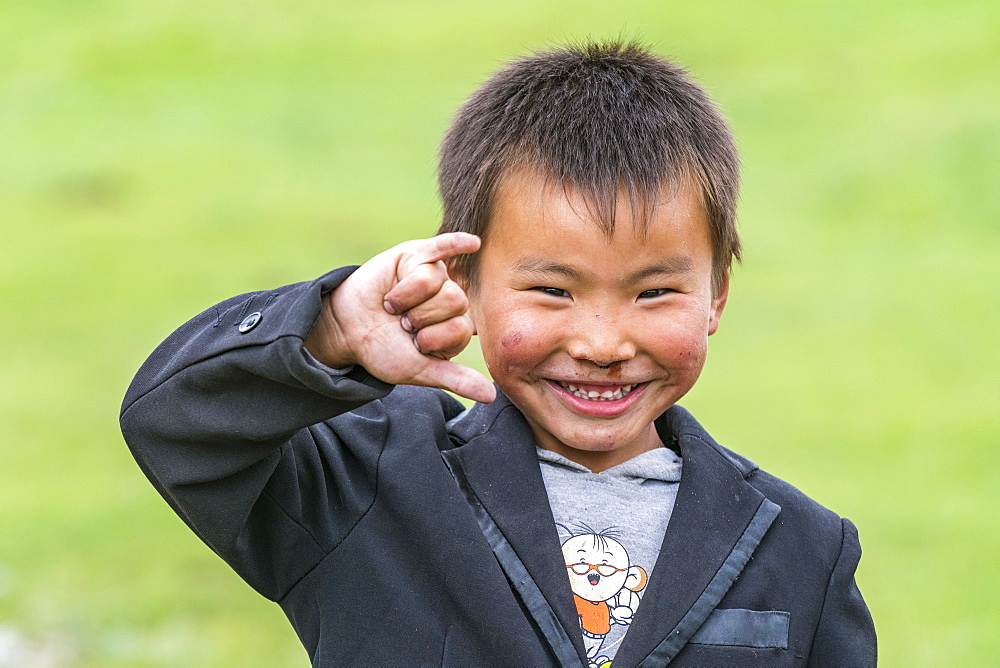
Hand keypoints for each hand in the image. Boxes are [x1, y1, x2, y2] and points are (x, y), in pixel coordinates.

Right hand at [306, 233, 494, 402]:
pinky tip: (473, 243)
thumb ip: (455, 379)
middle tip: (401, 321)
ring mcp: (435, 275)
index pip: (460, 328)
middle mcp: (450, 299)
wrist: (346, 329)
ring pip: (433, 280)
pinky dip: (457, 242)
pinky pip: (442, 245)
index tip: (413, 343)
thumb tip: (491, 396)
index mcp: (455, 326)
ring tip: (392, 304)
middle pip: (452, 301)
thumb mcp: (419, 369)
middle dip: (419, 317)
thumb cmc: (383, 350)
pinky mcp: (416, 255)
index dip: (432, 338)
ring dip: (404, 297)